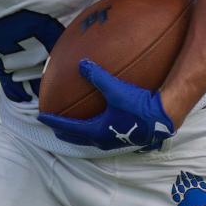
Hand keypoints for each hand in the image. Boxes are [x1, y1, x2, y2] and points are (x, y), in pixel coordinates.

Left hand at [38, 59, 174, 150]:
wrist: (164, 118)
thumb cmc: (139, 106)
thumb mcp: (116, 89)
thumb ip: (97, 77)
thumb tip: (81, 64)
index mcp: (97, 130)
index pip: (70, 127)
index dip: (55, 121)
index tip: (42, 117)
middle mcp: (104, 139)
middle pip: (78, 138)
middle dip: (65, 132)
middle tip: (54, 127)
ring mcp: (116, 141)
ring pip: (92, 139)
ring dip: (80, 134)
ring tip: (76, 128)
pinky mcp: (126, 138)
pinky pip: (105, 136)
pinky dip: (96, 130)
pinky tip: (103, 123)